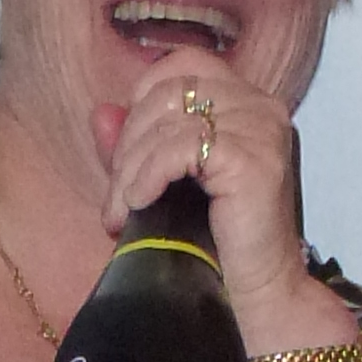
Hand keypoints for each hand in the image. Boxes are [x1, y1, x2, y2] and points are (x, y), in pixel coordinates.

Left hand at [94, 56, 309, 330]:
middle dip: (128, 145)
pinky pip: (179, 148)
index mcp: (248, 102)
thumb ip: (138, 145)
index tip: (128, 154)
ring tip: (121, 212)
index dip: (143, 98)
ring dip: (130, 169)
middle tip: (116, 199)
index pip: (183, 64)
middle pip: (168, 92)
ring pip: (168, 122)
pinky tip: (139, 204)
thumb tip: (100, 112)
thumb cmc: (215, 244)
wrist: (255, 296)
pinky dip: (148, 175)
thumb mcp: (167, 185)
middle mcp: (261, 106)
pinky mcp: (251, 159)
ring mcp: (261, 130)